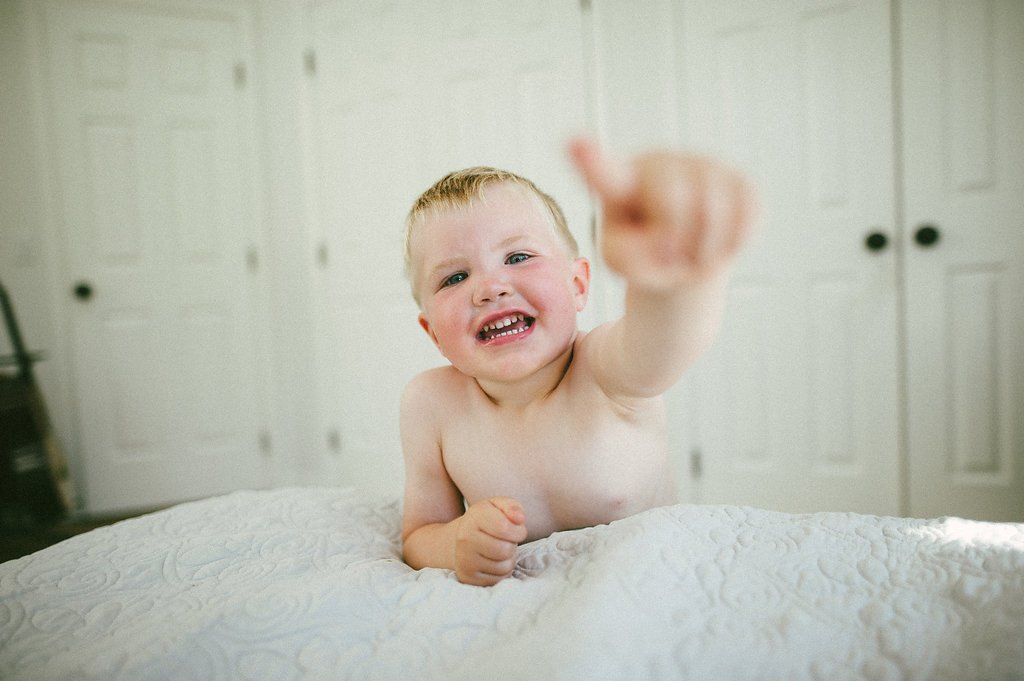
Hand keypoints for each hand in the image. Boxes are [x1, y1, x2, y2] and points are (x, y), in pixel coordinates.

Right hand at [453, 497, 527, 585]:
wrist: (461, 539)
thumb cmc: (486, 520)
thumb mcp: (498, 506)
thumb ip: (512, 507)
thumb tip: (520, 518)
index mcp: (473, 517)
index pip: (504, 528)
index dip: (518, 530)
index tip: (517, 529)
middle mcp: (465, 539)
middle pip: (505, 550)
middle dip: (512, 545)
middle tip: (506, 540)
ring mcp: (464, 560)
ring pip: (504, 567)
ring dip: (508, 559)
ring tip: (500, 550)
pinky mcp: (467, 577)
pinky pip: (498, 579)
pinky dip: (501, 571)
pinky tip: (493, 561)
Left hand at [568, 138, 757, 290]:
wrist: (687, 255)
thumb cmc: (645, 251)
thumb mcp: (622, 263)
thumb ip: (629, 258)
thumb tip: (666, 240)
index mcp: (620, 180)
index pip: (604, 171)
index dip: (591, 159)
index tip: (574, 144)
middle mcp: (661, 163)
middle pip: (673, 204)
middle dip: (673, 241)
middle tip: (667, 255)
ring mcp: (705, 166)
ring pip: (714, 214)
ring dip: (702, 250)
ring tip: (690, 251)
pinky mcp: (741, 181)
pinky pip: (746, 219)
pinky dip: (732, 245)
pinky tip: (717, 241)